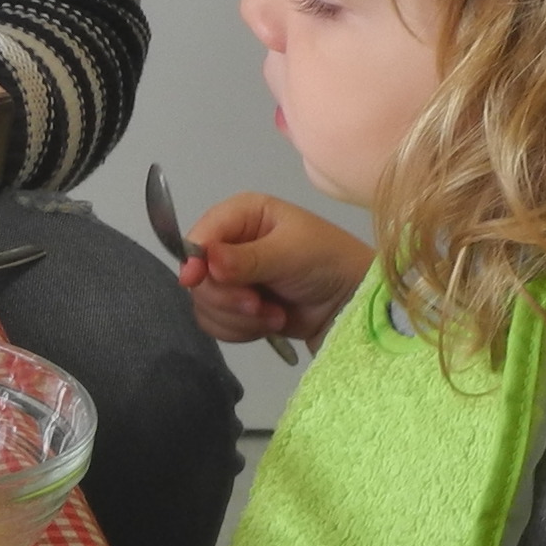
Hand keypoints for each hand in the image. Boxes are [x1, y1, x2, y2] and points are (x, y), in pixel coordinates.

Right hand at [177, 191, 369, 347]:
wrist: (352, 304)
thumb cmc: (327, 263)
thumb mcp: (290, 253)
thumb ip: (246, 258)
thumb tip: (207, 262)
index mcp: (242, 215)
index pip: (201, 235)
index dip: (194, 258)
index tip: (194, 280)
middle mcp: (230, 243)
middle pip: (199, 276)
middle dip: (228, 297)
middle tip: (259, 305)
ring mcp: (231, 278)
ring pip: (204, 303)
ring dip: (239, 317)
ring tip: (275, 316)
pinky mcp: (236, 308)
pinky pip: (215, 323)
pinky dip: (241, 329)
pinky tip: (271, 323)